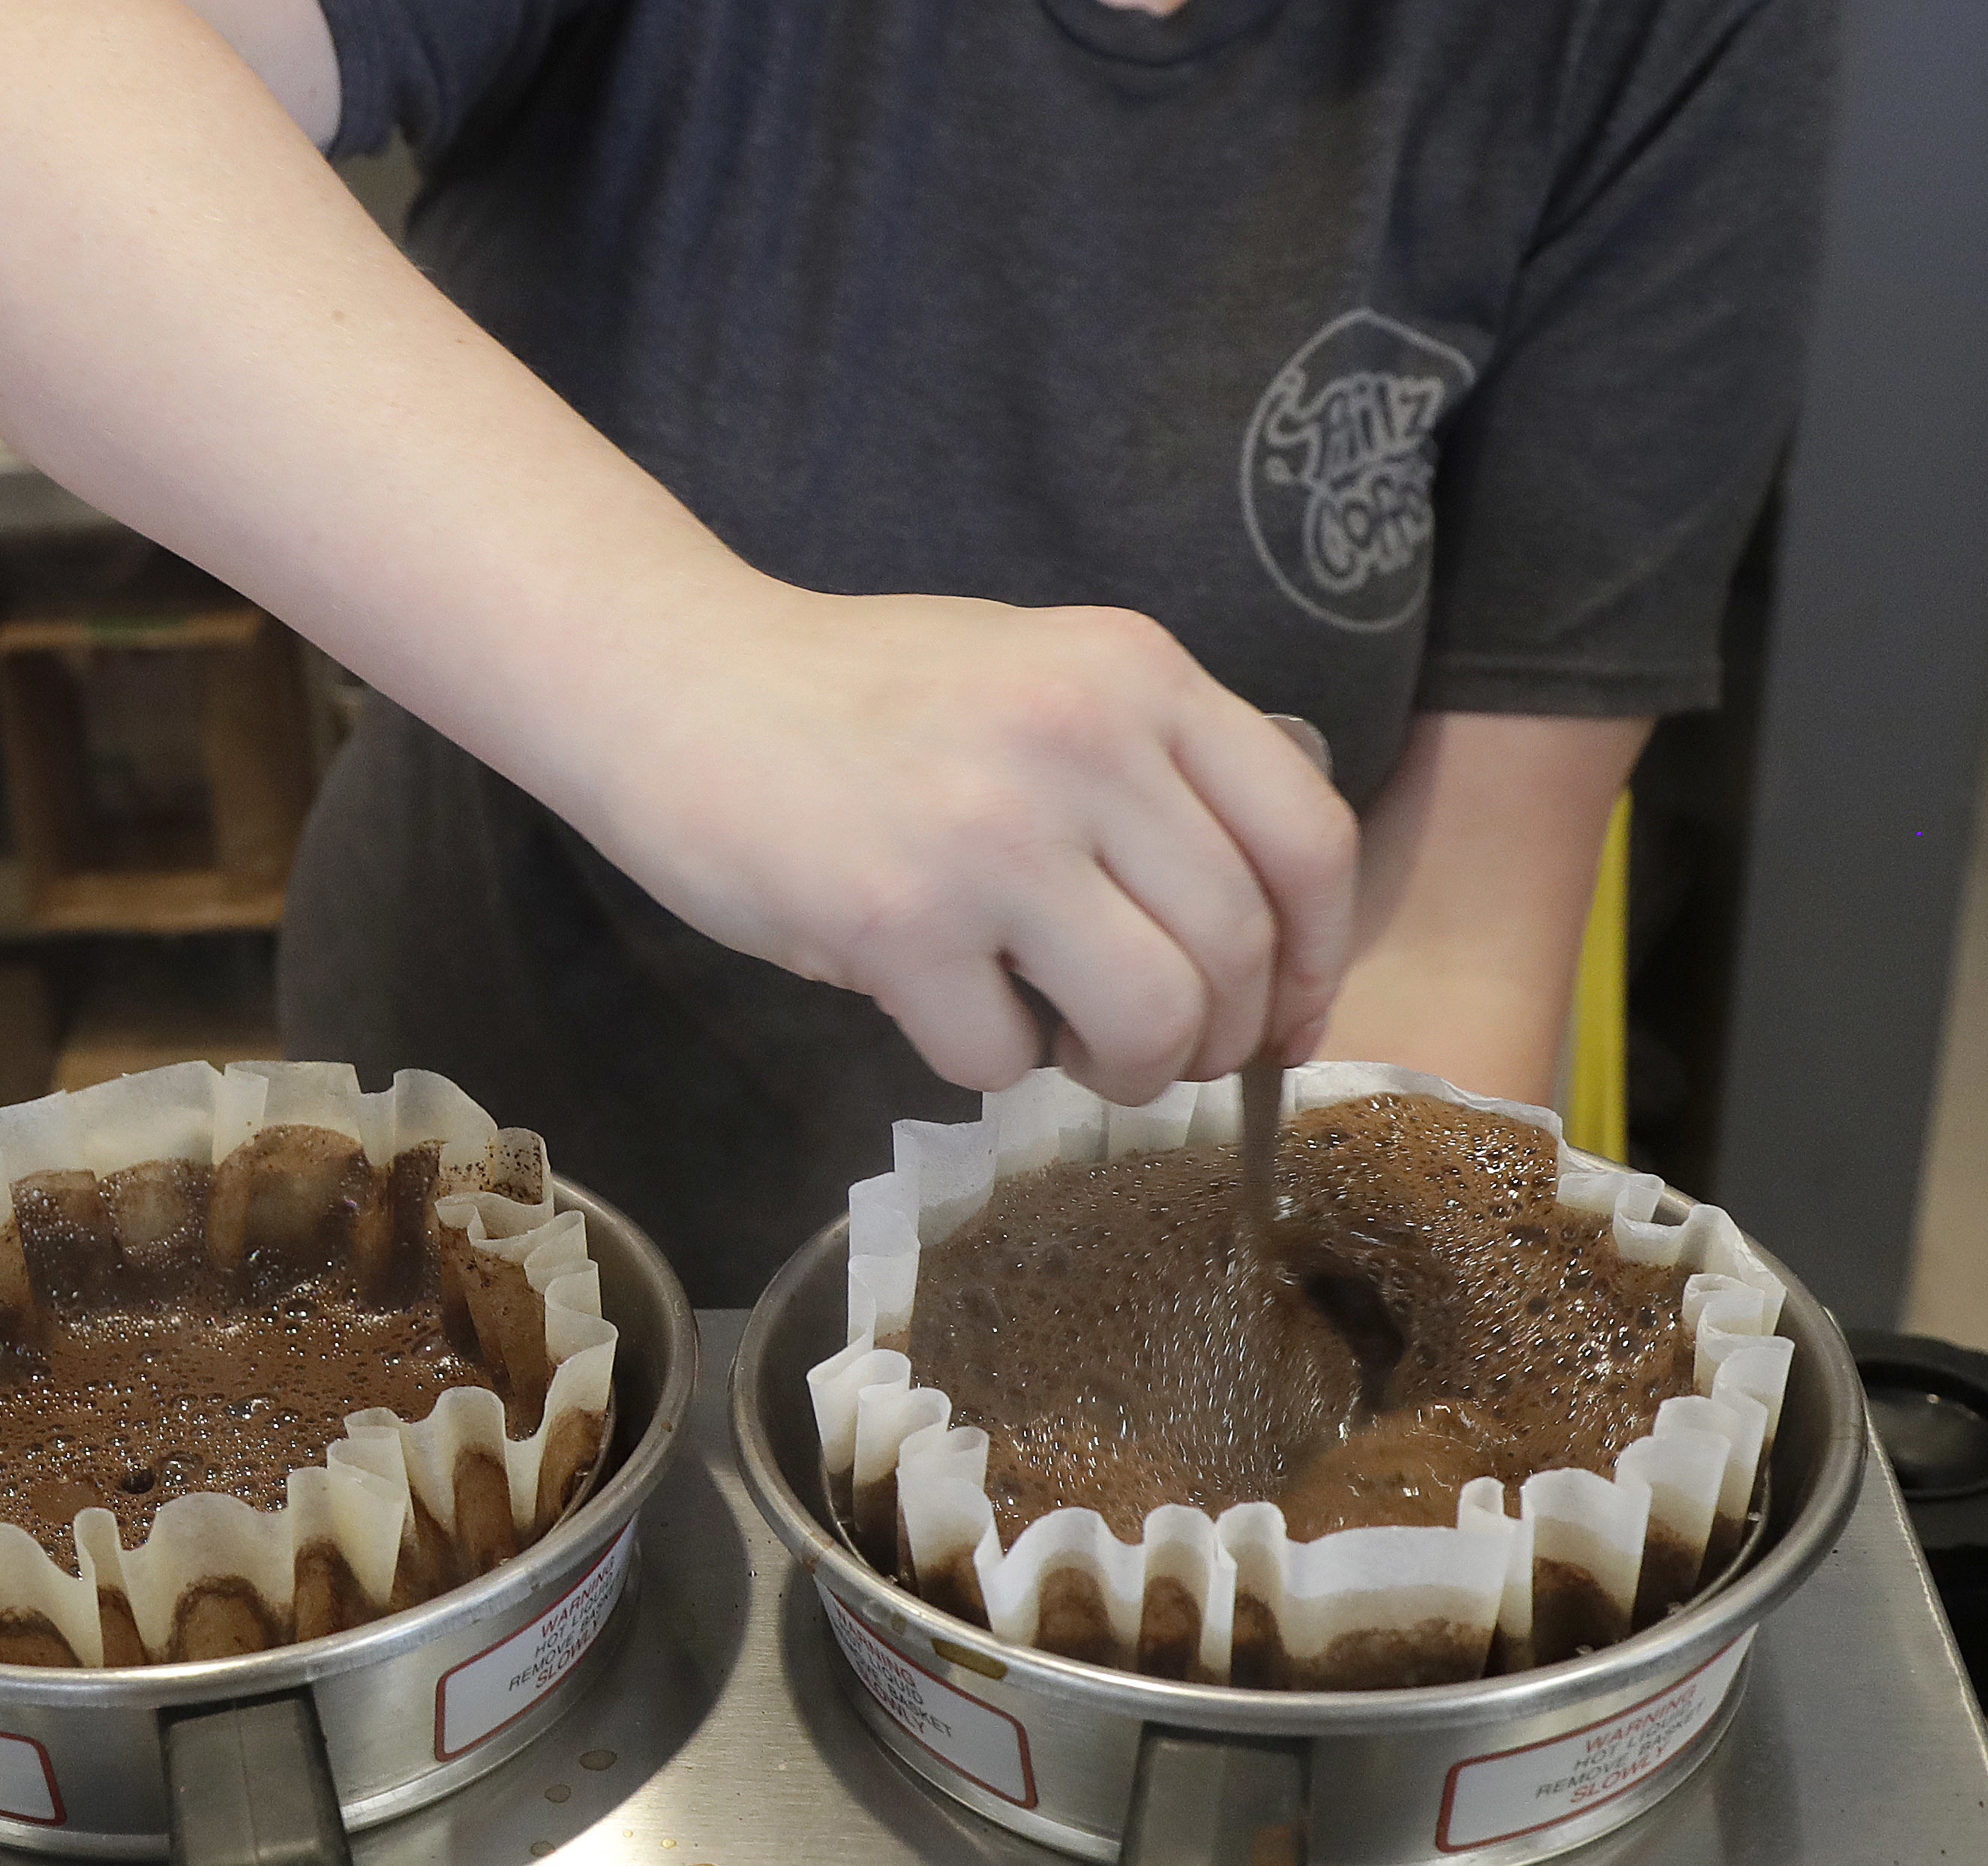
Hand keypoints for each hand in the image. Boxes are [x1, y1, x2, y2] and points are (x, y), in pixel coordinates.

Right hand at [549, 580, 1359, 1103]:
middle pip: (1238, 951)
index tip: (1282, 1018)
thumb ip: (1146, 766)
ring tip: (1064, 1049)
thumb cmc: (856, 696)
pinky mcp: (897, 918)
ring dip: (1122, 1070)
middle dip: (1210, 1039)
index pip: (1308, 839)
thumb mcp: (1039, 674)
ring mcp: (991, 832)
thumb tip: (1252, 936)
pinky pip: (1001, 1055)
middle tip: (1145, 1050)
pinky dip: (984, 1063)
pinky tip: (942, 1009)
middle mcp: (1084, 740)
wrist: (671, 680)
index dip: (1316, 960)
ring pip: (1152, 1019)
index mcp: (1137, 674)